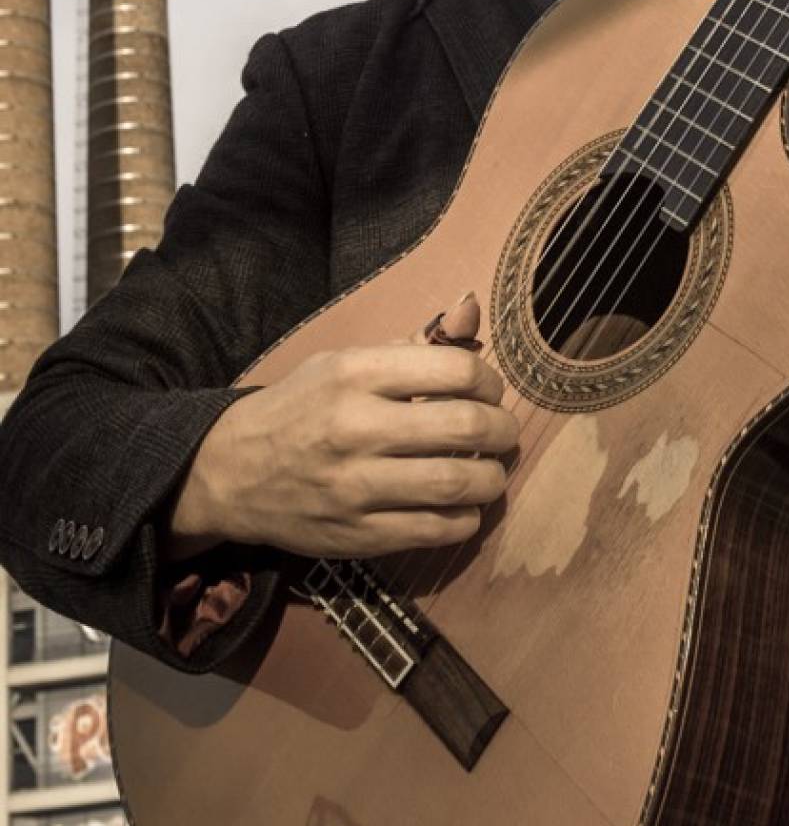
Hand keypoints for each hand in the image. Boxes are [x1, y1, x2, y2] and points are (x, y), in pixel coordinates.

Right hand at [165, 294, 517, 559]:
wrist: (230, 472)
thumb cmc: (300, 406)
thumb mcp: (347, 361)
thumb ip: (415, 343)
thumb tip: (472, 308)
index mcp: (355, 374)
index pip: (454, 371)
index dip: (489, 382)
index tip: (489, 391)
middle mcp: (356, 428)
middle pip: (464, 427)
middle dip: (502, 429)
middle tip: (503, 431)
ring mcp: (356, 487)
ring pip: (457, 484)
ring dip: (492, 477)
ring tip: (491, 470)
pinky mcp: (357, 535)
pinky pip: (436, 530)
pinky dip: (466, 519)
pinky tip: (465, 506)